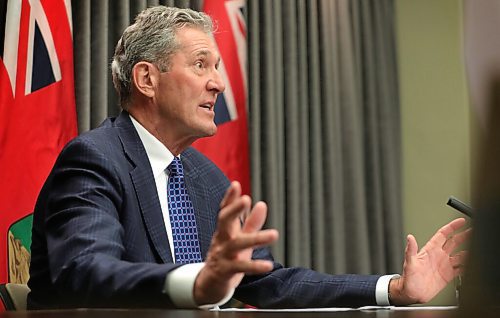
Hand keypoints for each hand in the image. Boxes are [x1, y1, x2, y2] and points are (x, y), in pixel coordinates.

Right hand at [193, 181, 278, 304]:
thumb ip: (251, 223)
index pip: (225, 210)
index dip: (229, 197)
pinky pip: (241, 268)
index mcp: (225, 230)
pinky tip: (269, 265)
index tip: (235, 184)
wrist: (209, 285)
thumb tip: (262, 204)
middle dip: (233, 209)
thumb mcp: (240, 239)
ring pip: (238, 244)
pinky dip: (255, 267)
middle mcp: (222, 240)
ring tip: (275, 234)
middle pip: (224, 221)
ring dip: (257, 239)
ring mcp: (223, 255)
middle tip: (246, 199)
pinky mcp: (225, 271)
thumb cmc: (227, 258)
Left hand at [389, 218, 469, 304]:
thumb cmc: (408, 278)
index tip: (461, 222)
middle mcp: (438, 256)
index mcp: (430, 250)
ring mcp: (444, 265)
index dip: (452, 227)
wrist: (412, 292)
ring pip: (459, 255)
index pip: (443, 234)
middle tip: (473, 230)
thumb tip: (410, 237)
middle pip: (454, 242)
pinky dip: (467, 266)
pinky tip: (471, 264)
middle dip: (464, 235)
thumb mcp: (409, 262)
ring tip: (475, 248)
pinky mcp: (448, 275)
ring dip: (467, 251)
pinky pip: (460, 268)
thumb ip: (410, 250)